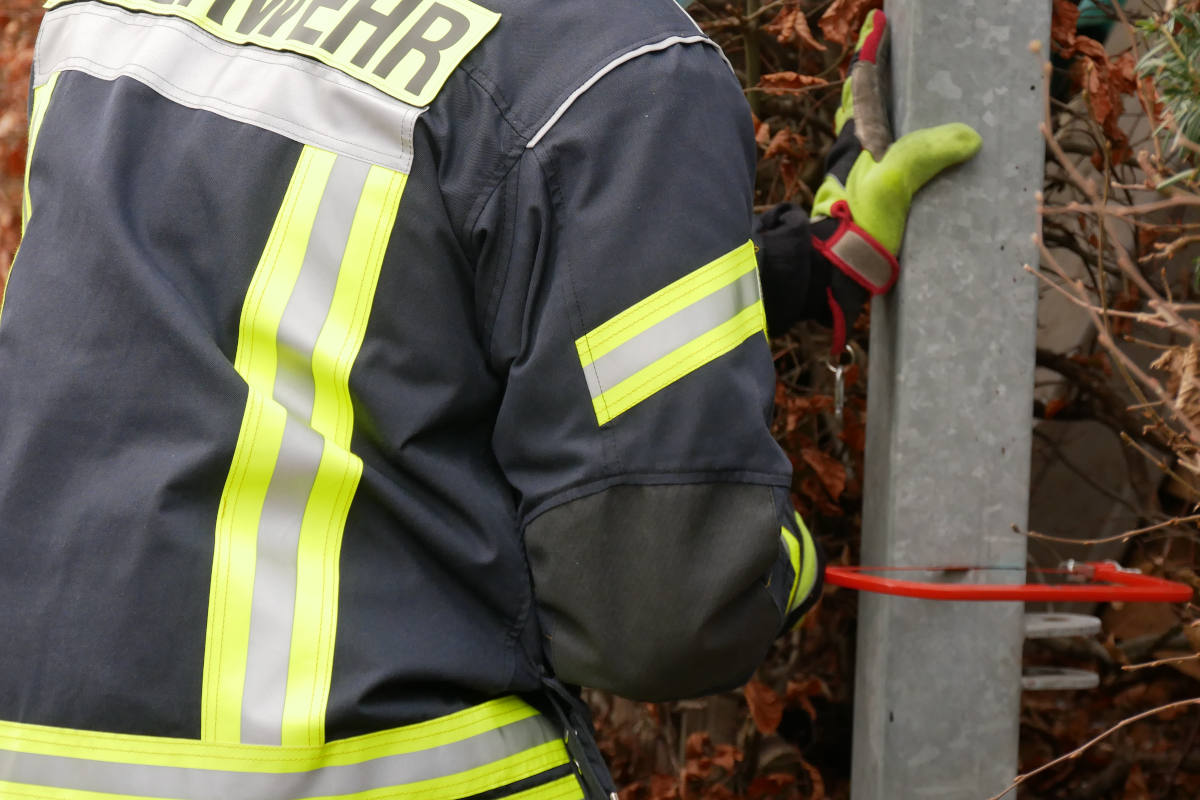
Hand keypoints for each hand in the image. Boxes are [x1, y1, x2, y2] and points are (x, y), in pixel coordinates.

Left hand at [811, 10, 981, 351]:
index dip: (872, 51)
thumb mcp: (892, 184)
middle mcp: (855, 152)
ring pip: (874, 133)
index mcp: (858, 138)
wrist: (834, 275)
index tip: (879, 22)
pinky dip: (902, 150)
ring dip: (890, 113)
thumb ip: (923, 155)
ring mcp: (860, 176)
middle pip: (866, 104)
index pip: (865, 83)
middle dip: (878, 77)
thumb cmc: (857, 225)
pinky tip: (922, 157)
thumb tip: (968, 137)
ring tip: (915, 98)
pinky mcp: (872, 202)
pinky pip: (890, 164)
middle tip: (896, 54)